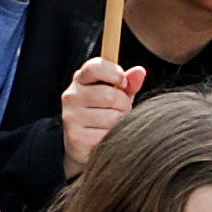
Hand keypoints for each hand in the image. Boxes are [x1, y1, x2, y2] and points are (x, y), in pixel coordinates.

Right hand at [59, 53, 143, 171]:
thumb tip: (140, 71)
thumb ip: (128, 82)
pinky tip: (104, 136)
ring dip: (119, 122)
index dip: (116, 74)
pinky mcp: (76, 136)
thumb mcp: (117, 93)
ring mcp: (71, 116)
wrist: (83, 144)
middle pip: (112, 96)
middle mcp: (72, 95)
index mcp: (81, 78)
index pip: (96, 67)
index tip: (123, 84)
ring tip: (110, 124)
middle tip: (117, 110)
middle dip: (123, 105)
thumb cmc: (103, 112)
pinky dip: (112, 137)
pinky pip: (108, 135)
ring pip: (113, 117)